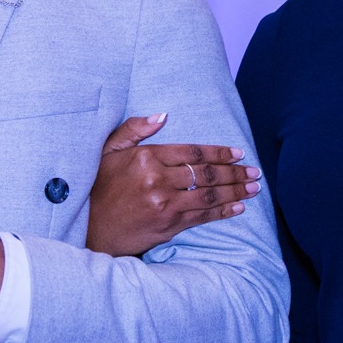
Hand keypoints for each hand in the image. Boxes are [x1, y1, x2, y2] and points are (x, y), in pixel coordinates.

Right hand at [85, 113, 259, 256]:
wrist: (87, 227)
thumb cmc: (96, 186)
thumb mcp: (108, 150)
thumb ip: (134, 130)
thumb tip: (163, 116)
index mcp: (146, 157)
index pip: (193, 152)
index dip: (219, 152)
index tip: (238, 153)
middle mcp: (158, 180)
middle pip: (206, 174)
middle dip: (234, 172)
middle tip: (254, 172)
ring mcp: (164, 204)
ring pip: (208, 195)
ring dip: (235, 191)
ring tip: (253, 187)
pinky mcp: (167, 225)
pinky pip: (202, 216)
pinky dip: (222, 211)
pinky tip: (238, 207)